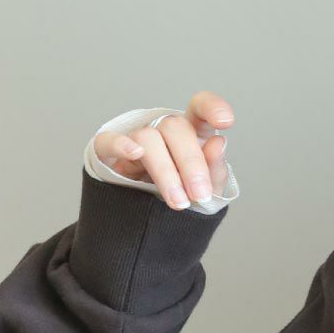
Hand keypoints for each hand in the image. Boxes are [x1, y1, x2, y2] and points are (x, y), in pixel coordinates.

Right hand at [94, 91, 233, 209]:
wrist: (155, 225)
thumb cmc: (186, 197)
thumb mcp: (209, 189)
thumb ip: (216, 168)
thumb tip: (219, 142)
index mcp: (193, 134)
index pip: (199, 109)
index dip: (211, 108)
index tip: (225, 122)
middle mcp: (163, 131)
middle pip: (175, 127)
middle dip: (191, 163)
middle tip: (200, 195)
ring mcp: (136, 139)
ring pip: (148, 138)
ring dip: (166, 171)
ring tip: (178, 201)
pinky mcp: (110, 154)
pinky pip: (108, 141)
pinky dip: (120, 144)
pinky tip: (135, 153)